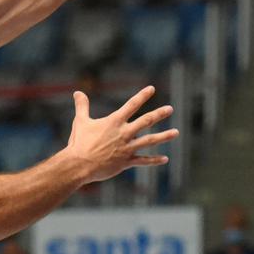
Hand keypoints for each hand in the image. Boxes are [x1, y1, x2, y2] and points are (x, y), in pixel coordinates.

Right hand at [64, 85, 178, 183]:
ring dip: (164, 136)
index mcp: (114, 122)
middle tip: (170, 109)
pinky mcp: (126, 162)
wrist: (79, 164)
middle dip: (159, 114)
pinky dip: (154, 160)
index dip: (142, 96)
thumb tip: (77, 92)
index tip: (152, 89)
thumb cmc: (79, 142)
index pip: (131, 105)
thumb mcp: (81, 121)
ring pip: (149, 141)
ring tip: (176, 132)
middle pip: (146, 121)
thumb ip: (82, 106)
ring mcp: (127, 148)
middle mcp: (124, 133)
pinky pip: (143, 161)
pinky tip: (165, 159)